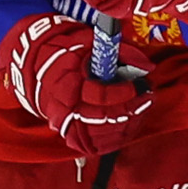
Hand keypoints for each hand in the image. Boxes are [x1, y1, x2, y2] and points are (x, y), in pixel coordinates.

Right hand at [0, 15, 152, 156]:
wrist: (40, 69)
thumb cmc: (68, 54)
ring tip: (140, 107)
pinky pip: (99, 144)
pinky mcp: (73, 136)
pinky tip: (129, 121)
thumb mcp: (90, 44)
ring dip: (129, 123)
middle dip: (131, 109)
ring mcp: (67, 126)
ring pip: (104, 135)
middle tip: (146, 97)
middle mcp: (64, 110)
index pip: (98, 96)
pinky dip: (118, 135)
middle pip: (104, 119)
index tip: (138, 85)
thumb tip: (148, 67)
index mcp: (65, 85)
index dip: (122, 92)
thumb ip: (120, 54)